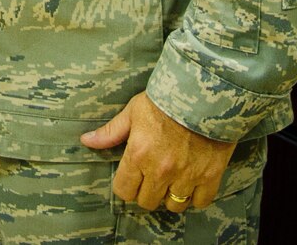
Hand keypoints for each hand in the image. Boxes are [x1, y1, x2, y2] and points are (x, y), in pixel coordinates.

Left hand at [80, 91, 235, 211]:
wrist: (204, 92)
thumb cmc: (166, 99)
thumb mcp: (134, 111)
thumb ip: (112, 131)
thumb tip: (86, 141)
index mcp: (138, 154)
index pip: (124, 191)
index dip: (127, 185)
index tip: (133, 177)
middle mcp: (160, 170)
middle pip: (147, 202)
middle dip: (148, 191)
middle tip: (154, 177)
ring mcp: (186, 175)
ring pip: (174, 205)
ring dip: (172, 196)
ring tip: (174, 180)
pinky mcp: (210, 176)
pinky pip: (201, 202)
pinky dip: (197, 196)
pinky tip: (193, 183)